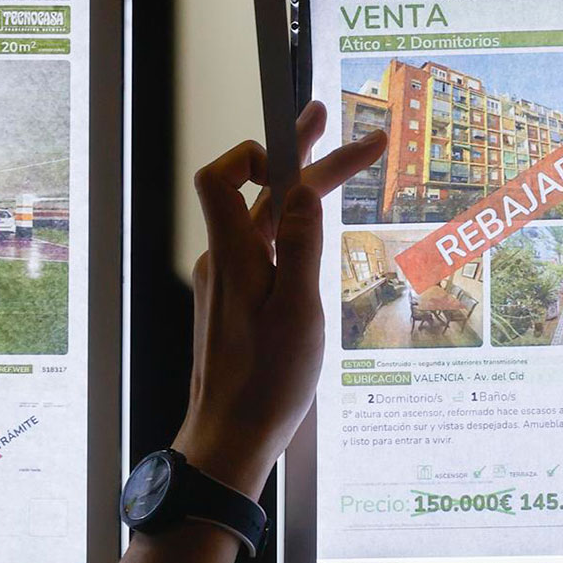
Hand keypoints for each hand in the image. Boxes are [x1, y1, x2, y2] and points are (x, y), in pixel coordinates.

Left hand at [173, 101, 386, 496]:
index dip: (257, 152)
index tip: (304, 141)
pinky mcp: (237, 306)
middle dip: (297, 157)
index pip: (224, 177)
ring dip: (298, 194)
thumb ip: (300, 246)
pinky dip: (291, 232)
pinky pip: (264, 253)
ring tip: (339, 168)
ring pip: (263, 223)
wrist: (230, 439)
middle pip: (255, 193)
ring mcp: (229, 284)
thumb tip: (302, 190)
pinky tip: (317, 241)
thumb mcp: (297, 312)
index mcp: (234, 257)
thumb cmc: (265, 384)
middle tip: (333, 123)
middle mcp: (225, 262)